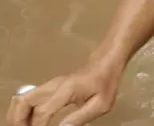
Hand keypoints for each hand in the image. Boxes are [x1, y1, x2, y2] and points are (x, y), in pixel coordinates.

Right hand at [6, 63, 120, 125]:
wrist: (104, 64)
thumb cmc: (105, 83)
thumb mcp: (101, 104)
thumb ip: (80, 118)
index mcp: (66, 90)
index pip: (42, 112)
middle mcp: (52, 86)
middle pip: (23, 102)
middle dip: (18, 120)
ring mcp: (48, 86)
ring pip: (21, 99)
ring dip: (18, 115)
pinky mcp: (47, 88)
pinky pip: (26, 99)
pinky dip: (22, 111)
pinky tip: (28, 121)